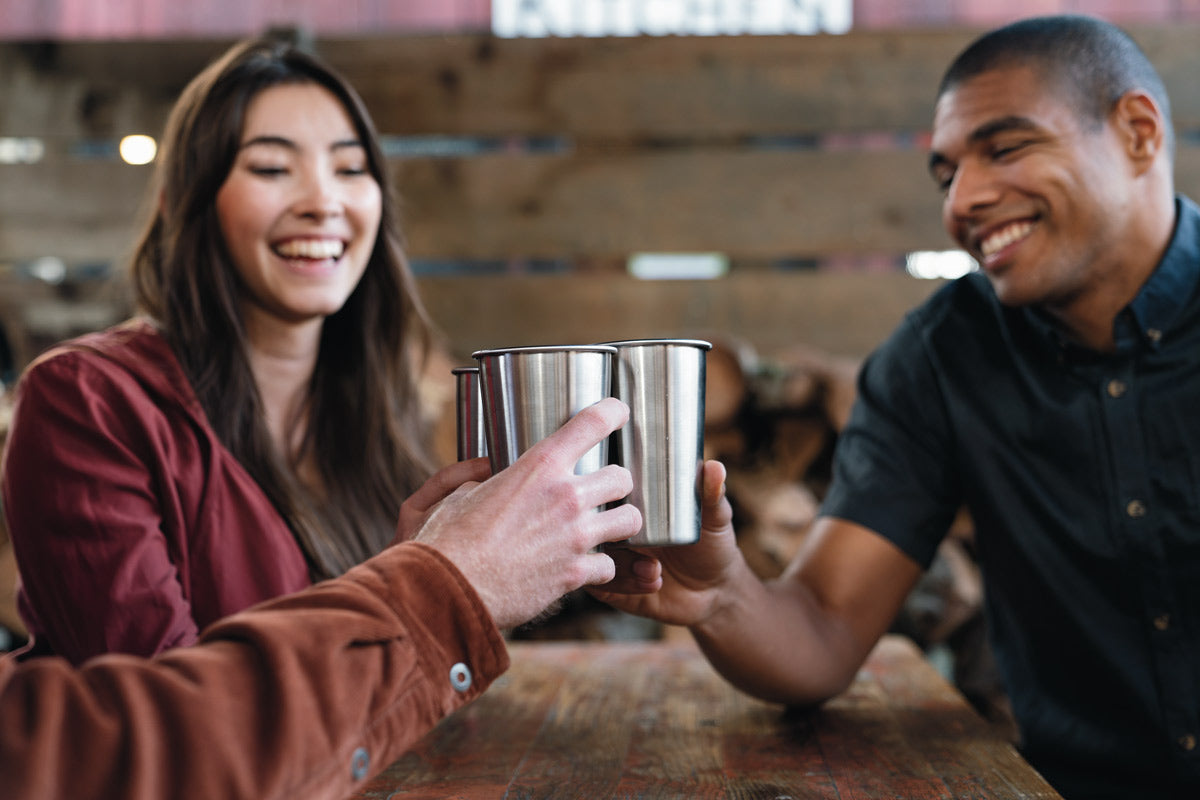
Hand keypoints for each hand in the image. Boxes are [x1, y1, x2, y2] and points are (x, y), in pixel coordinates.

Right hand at [412, 397, 642, 629]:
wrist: (448, 590)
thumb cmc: (447, 541)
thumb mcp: (458, 494)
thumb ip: (481, 481)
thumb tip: (484, 479)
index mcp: (539, 467)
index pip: (592, 424)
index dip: (612, 413)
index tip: (618, 412)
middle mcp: (566, 497)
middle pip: (622, 477)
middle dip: (616, 482)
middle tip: (604, 490)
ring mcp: (576, 536)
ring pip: (630, 520)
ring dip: (620, 522)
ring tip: (607, 527)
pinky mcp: (576, 573)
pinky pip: (609, 565)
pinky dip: (599, 567)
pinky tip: (584, 567)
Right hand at [589, 460, 742, 627]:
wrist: (714, 593)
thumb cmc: (712, 546)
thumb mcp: (715, 518)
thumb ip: (713, 494)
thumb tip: (716, 467)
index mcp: (633, 504)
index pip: (605, 488)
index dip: (605, 487)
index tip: (623, 494)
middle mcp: (615, 528)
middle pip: (589, 520)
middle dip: (607, 526)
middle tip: (634, 533)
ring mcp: (611, 557)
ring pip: (592, 554)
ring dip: (622, 562)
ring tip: (654, 568)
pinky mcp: (610, 587)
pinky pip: (600, 584)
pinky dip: (625, 583)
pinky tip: (653, 581)